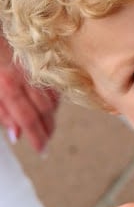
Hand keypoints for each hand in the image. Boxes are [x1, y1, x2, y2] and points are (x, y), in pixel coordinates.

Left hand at [0, 36, 58, 152]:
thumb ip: (2, 111)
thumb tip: (16, 134)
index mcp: (9, 84)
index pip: (28, 118)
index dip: (37, 137)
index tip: (41, 150)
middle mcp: (27, 76)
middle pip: (45, 110)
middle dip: (47, 129)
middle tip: (46, 142)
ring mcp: (37, 65)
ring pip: (52, 95)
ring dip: (52, 115)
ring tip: (48, 127)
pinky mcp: (45, 56)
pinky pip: (54, 81)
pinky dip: (55, 96)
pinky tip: (51, 103)